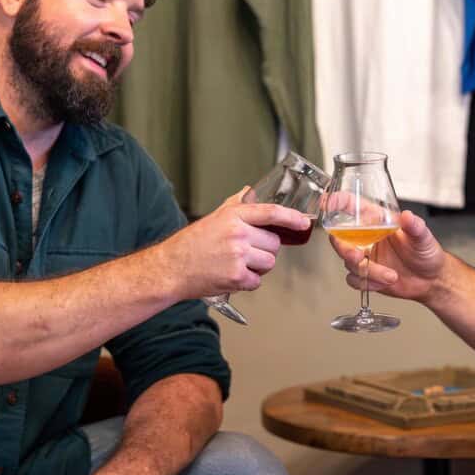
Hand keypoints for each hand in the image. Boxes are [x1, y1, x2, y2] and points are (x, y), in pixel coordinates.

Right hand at [167, 187, 310, 298]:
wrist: (170, 268)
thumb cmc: (190, 244)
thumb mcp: (213, 217)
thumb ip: (235, 205)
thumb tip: (249, 192)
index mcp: (233, 217)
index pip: (271, 213)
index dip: (291, 218)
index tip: (304, 222)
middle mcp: (238, 234)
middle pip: (274, 244)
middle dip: (264, 250)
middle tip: (245, 252)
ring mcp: (238, 256)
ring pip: (268, 263)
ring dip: (258, 266)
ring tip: (237, 264)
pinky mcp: (236, 277)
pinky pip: (257, 281)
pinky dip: (248, 282)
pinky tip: (232, 275)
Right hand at [330, 209, 445, 303]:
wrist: (431, 280)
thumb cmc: (427, 253)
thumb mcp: (423, 237)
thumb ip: (415, 227)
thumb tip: (408, 217)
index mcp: (376, 220)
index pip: (351, 204)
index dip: (337, 201)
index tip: (328, 203)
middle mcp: (366, 236)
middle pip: (339, 238)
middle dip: (345, 249)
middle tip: (358, 257)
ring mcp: (364, 255)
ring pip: (348, 263)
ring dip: (368, 272)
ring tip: (390, 275)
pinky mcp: (365, 274)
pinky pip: (354, 279)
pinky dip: (368, 283)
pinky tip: (385, 281)